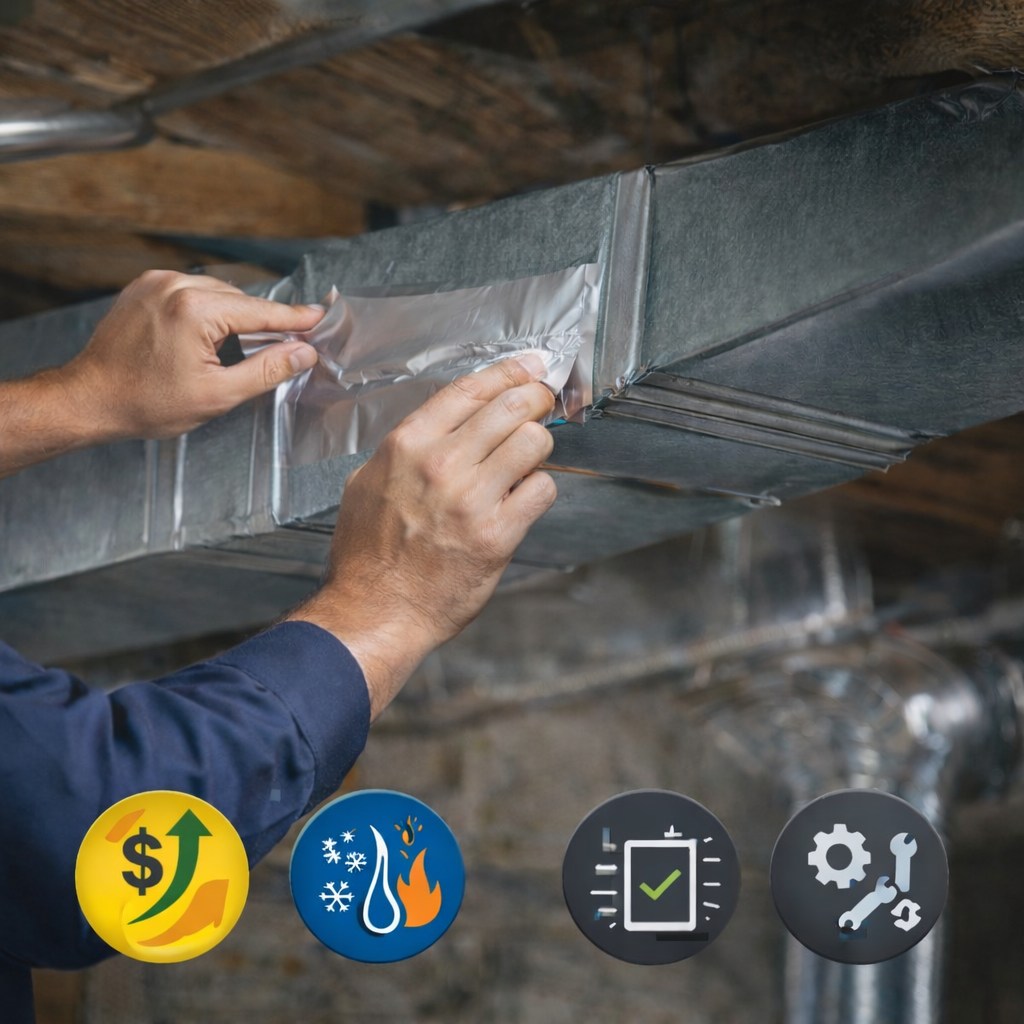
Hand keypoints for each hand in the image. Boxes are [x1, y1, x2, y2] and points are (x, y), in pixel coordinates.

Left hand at [58, 270, 323, 440]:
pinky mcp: (144, 286)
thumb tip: (303, 352)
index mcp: (196, 310)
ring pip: (217, 294)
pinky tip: (210, 335)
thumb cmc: (146, 402)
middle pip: (241, 300)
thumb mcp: (218, 395)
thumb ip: (267, 370)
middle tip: (287, 344)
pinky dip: (209, 309)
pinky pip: (191, 291)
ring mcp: (156, 282)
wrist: (89, 399)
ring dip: (235, 316)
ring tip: (243, 347)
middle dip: (263, 322)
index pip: (261, 312)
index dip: (295, 319)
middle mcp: (176, 286)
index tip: (319, 317)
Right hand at [288, 355, 557, 718]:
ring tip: (526, 460)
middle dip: (535, 400)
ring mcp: (472, 499)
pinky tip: (522, 500)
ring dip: (537, 448)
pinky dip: (538, 491)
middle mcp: (441, 464)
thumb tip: (443, 427)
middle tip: (543, 404)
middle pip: (510, 407)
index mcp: (407, 446)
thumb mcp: (367, 483)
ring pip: (533, 442)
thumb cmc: (368, 554)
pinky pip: (542, 490)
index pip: (470, 390)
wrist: (375, 611)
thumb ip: (405, 451)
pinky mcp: (498, 534)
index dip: (508, 372)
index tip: (529, 368)